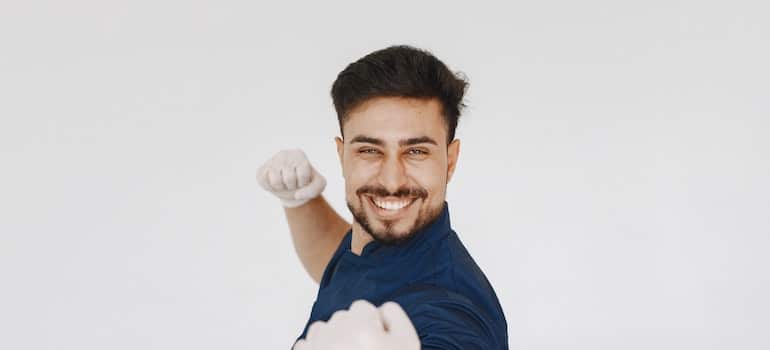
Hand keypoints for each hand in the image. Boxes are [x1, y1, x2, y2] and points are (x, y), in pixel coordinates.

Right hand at [257, 149, 326, 207]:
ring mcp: (272, 161)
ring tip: (284, 183)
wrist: (292, 187)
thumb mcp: (318, 185)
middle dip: (292, 186)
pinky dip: (270, 187)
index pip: (303, 174)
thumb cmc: (306, 183)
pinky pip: (264, 181)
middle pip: (289, 178)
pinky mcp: (262, 170)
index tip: (303, 180)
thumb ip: (314, 190)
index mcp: (299, 155)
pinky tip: (274, 183)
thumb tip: (297, 194)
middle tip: (292, 183)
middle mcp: (284, 154)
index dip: (304, 182)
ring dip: (282, 188)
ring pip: (276, 181)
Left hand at [293, 300, 419, 349]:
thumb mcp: (407, 344)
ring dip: (332, 340)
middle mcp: (334, 335)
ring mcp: (316, 348)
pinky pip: (306, 344)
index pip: (363, 308)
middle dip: (352, 332)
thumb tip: (379, 308)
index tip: (375, 346)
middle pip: (342, 317)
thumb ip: (395, 318)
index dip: (373, 326)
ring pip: (323, 329)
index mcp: (361, 330)